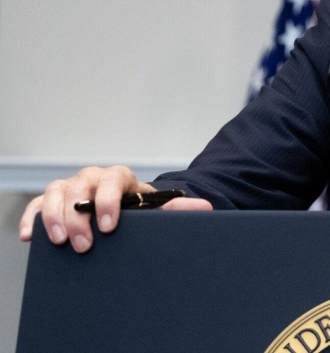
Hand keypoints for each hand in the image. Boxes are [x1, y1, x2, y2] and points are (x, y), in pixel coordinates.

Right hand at [19, 165, 211, 252]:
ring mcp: (71, 188)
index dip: (109, 201)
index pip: (113, 180)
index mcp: (120, 177)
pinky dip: (33, 218)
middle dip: (80, 216)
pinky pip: (37, 204)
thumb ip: (178, 208)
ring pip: (55, 192)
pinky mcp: (53, 201)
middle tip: (84, 245)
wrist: (126, 211)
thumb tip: (205, 207)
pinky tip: (31, 236)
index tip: (110, 226)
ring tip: (61, 242)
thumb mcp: (157, 210)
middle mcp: (93, 178)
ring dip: (56, 217)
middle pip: (79, 188)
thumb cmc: (141, 211)